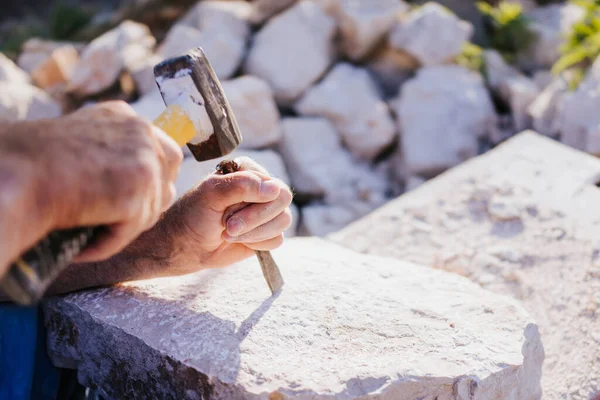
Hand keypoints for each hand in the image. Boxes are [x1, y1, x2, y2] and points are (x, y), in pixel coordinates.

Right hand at [0, 100, 182, 276]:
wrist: (15, 174)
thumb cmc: (34, 166)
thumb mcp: (81, 146)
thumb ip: (114, 153)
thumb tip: (143, 182)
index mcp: (125, 117)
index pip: (164, 152)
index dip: (149, 181)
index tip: (123, 198)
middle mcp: (141, 131)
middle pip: (168, 179)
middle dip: (146, 203)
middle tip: (110, 219)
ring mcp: (144, 157)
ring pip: (151, 209)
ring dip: (122, 226)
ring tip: (87, 228)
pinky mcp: (139, 186)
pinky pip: (132, 229)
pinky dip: (107, 242)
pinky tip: (83, 242)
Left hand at [161, 156, 292, 273]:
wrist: (185, 246)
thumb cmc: (193, 215)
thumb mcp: (211, 195)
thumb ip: (241, 186)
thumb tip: (274, 190)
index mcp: (248, 171)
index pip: (272, 184)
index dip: (255, 202)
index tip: (227, 211)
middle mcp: (260, 188)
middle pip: (282, 201)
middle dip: (256, 219)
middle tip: (229, 227)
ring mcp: (265, 211)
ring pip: (283, 220)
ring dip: (254, 233)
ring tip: (229, 234)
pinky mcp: (265, 233)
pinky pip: (277, 239)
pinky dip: (257, 244)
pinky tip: (238, 241)